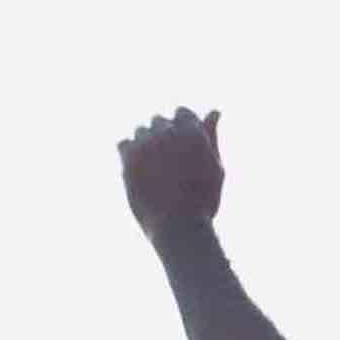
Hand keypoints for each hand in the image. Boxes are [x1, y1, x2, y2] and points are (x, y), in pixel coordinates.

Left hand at [119, 105, 224, 238]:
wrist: (178, 227)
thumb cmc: (203, 200)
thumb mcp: (215, 167)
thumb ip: (212, 136)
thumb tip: (214, 111)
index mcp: (192, 132)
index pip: (181, 112)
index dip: (182, 128)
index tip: (182, 147)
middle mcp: (168, 133)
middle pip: (159, 121)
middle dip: (164, 136)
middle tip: (170, 163)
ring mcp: (146, 144)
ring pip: (141, 131)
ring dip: (147, 143)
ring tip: (156, 169)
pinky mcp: (128, 159)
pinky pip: (123, 143)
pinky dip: (130, 153)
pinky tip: (140, 170)